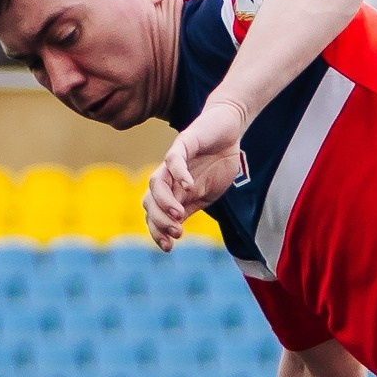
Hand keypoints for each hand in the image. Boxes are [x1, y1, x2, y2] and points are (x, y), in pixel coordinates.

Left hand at [143, 98, 250, 250]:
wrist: (227, 129)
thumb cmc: (217, 161)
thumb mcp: (206, 193)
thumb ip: (190, 207)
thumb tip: (174, 230)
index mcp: (173, 192)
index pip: (154, 214)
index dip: (157, 231)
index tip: (168, 248)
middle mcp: (167, 177)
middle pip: (149, 200)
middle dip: (159, 220)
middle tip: (176, 233)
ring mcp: (173, 161)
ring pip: (156, 182)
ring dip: (165, 201)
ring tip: (179, 214)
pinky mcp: (184, 143)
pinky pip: (174, 159)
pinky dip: (179, 173)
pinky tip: (188, 186)